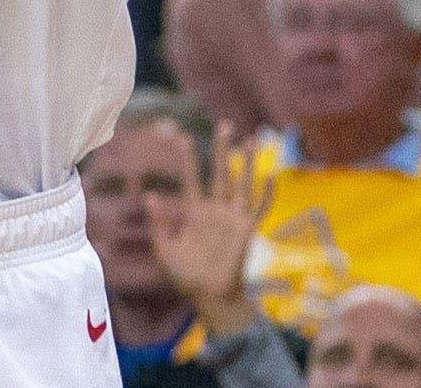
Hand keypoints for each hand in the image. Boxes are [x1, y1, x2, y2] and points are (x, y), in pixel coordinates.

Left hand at [141, 121, 273, 336]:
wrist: (208, 296)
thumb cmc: (184, 276)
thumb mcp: (164, 250)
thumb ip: (158, 224)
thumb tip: (149, 196)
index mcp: (194, 213)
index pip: (191, 179)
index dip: (187, 160)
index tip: (181, 138)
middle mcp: (214, 210)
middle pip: (219, 173)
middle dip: (221, 150)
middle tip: (224, 125)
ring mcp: (232, 218)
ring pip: (240, 184)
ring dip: (246, 163)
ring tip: (250, 140)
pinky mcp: (247, 230)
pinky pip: (259, 208)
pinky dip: (265, 193)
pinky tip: (271, 176)